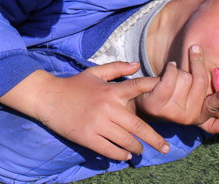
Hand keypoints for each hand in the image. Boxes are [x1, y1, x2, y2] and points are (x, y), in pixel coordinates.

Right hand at [0, 63, 169, 160]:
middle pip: (138, 127)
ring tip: (141, 150)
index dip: (154, 88)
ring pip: (125, 141)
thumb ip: (117, 68)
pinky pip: (110, 150)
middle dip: (154, 139)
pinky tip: (126, 154)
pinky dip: (121, 154)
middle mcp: (107, 108)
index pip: (138, 88)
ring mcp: (97, 124)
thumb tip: (137, 65)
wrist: (48, 98)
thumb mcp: (95, 73)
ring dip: (137, 148)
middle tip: (164, 148)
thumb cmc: (74, 85)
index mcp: (110, 91)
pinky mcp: (87, 137)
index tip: (170, 94)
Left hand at [135, 45, 218, 134]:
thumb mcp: (191, 106)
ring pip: (184, 77)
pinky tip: (170, 67)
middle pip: (198, 82)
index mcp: (199, 116)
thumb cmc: (170, 99)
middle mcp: (187, 117)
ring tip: (170, 77)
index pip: (213, 106)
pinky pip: (170, 77)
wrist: (141, 103)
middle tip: (193, 52)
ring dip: (178, 71)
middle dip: (196, 64)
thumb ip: (210, 113)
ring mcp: (172, 112)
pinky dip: (170, 68)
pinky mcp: (157, 104)